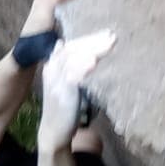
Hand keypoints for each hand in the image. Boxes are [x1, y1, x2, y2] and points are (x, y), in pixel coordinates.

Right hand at [37, 29, 115, 149]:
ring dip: (93, 50)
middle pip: (72, 49)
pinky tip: (93, 62)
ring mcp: (56, 83)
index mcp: (52, 67)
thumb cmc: (62, 108)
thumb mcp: (62, 84)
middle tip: (112, 35)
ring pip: (73, 60)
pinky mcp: (62, 94)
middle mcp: (52, 72)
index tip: (105, 33)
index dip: (87, 39)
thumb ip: (65, 66)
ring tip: (110, 43)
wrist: (53, 132)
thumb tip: (62, 44)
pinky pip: (72, 78)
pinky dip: (82, 68)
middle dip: (93, 41)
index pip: (69, 46)